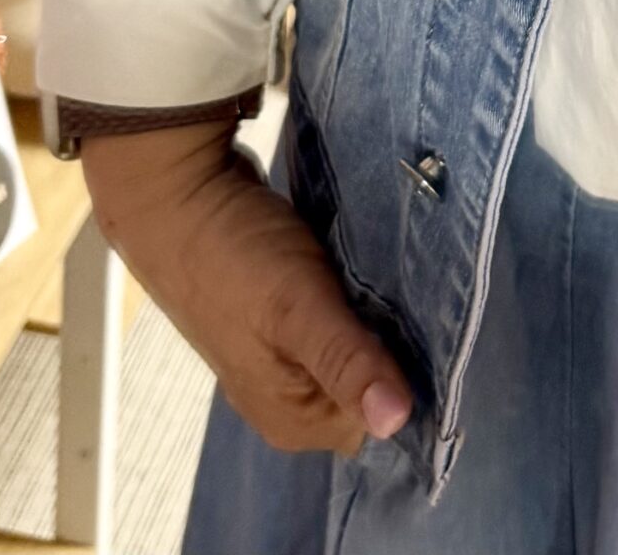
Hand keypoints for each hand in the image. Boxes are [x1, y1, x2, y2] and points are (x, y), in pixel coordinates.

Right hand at [81, 120, 412, 455]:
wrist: (180, 196)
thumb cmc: (236, 258)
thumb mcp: (300, 308)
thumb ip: (347, 363)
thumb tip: (398, 422)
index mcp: (293, 420)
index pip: (382, 418)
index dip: (411, 379)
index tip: (437, 336)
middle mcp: (291, 400)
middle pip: (372, 383)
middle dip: (398, 345)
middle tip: (424, 298)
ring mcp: (285, 355)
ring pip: (360, 346)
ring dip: (383, 316)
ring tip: (407, 279)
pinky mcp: (286, 314)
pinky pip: (342, 316)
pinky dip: (361, 296)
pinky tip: (378, 269)